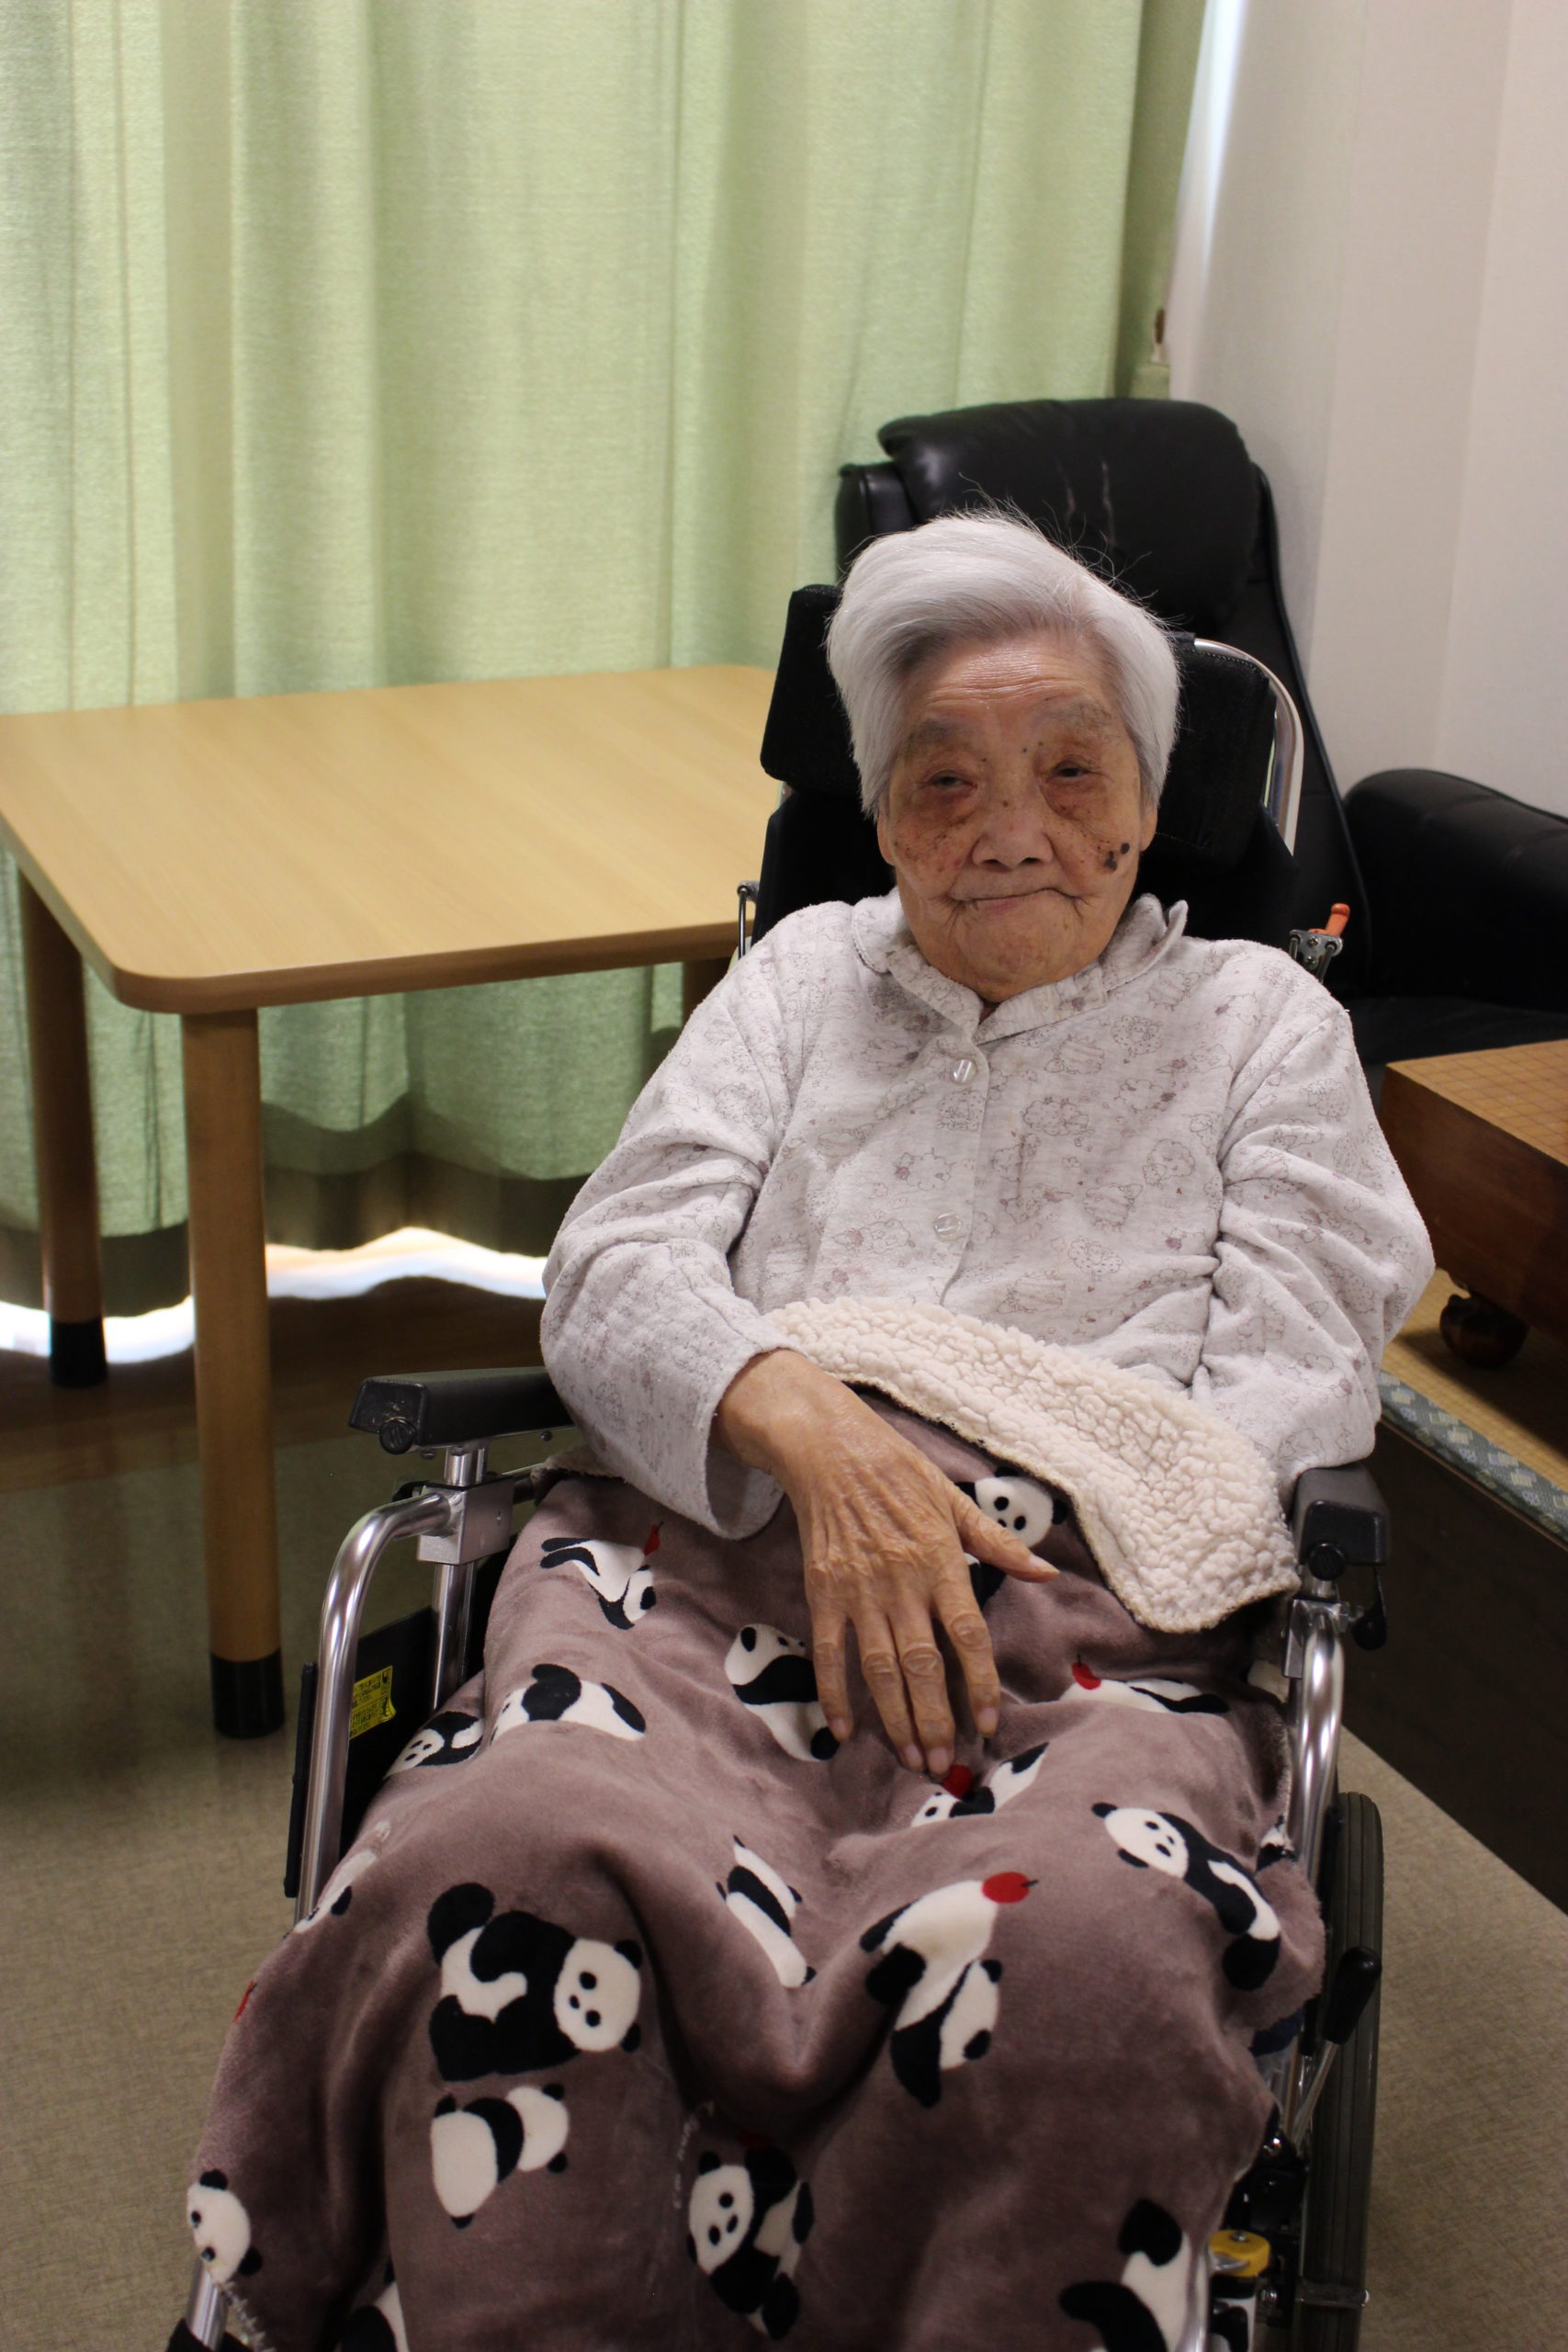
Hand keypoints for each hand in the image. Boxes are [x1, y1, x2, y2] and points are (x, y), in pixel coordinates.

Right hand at [715, 1350, 1055, 1774]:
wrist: (831, 1450)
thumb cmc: (900, 1473)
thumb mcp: (954, 1502)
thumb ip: (998, 1543)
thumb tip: (1046, 1571)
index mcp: (941, 1563)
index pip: (968, 1636)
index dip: (979, 1683)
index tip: (987, 1724)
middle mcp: (902, 1584)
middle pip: (923, 1665)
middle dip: (935, 1718)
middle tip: (944, 1761)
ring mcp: (860, 1592)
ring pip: (881, 1668)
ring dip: (896, 1718)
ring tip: (912, 1757)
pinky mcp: (823, 1593)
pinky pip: (830, 1652)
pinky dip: (834, 1692)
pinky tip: (844, 1729)